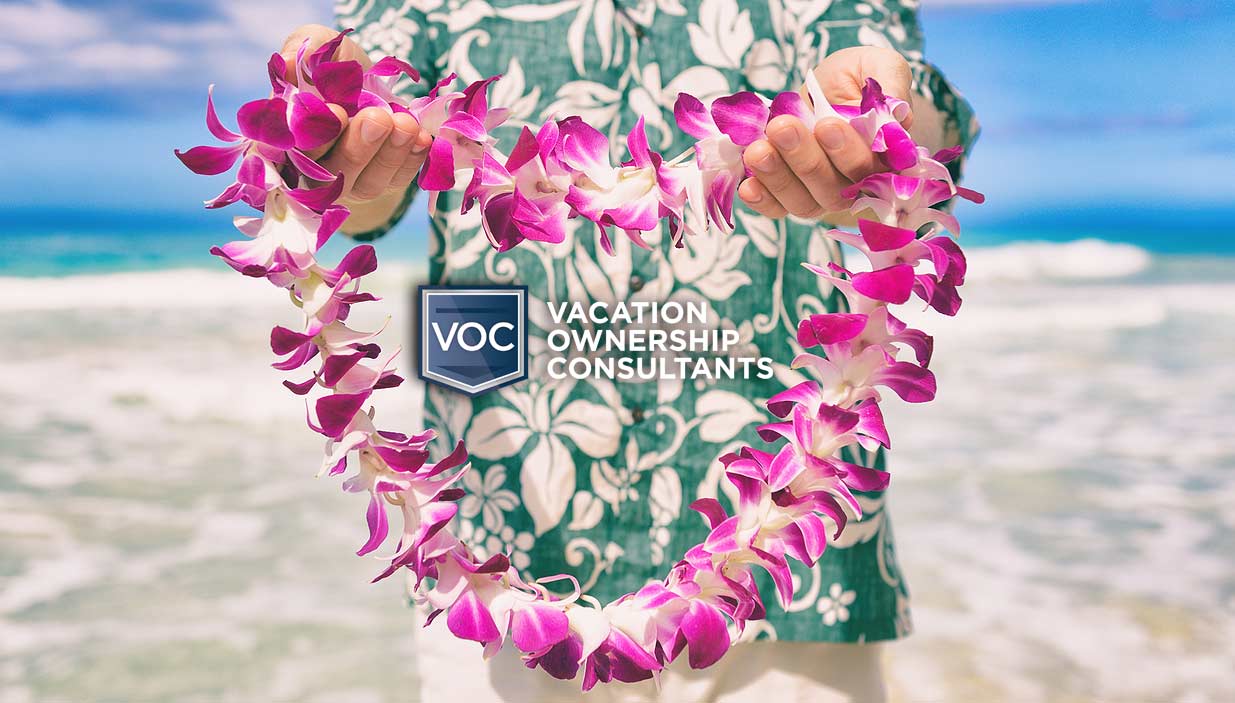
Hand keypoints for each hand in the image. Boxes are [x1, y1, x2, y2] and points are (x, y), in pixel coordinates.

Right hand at [280, 24, 431, 206]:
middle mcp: (311, 168)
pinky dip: (410, 161)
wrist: (371, 82)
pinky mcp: (380, 184)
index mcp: (286, 136)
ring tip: (406, 124)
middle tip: (377, 117)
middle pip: (329, 173)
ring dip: (388, 155)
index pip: (289, 148)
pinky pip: (395, 183)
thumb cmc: (338, 66)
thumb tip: (287, 63)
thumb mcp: (322, 45)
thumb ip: (303, 50)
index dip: (312, 136)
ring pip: (365, 183)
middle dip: (357, 146)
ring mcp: (347, 181)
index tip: (336, 111)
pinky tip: (422, 137)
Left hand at [738, 46, 913, 220]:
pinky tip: (747, 185)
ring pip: (804, 201)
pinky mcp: (791, 197)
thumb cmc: (856, 79)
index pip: (873, 168)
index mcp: (888, 158)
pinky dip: (763, 200)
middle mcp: (857, 185)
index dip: (849, 152)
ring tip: (758, 150)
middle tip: (783, 128)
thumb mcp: (878, 65)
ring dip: (779, 177)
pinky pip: (778, 209)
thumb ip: (891, 84)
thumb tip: (897, 114)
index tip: (826, 125)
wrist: (825, 90)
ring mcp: (822, 195)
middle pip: (835, 188)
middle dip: (806, 159)